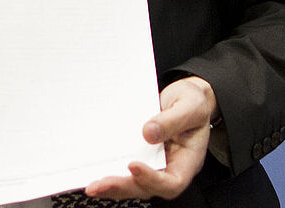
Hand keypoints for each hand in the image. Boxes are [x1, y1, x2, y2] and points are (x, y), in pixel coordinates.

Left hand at [84, 76, 217, 200]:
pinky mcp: (140, 155)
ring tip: (92, 185)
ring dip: (112, 186)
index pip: (172, 182)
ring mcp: (153, 164)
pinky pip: (125, 170)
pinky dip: (110, 172)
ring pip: (133, 184)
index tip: (133, 165)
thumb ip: (172, 120)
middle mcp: (169, 167)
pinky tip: (93, 170)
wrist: (184, 96)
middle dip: (123, 187)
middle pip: (147, 188)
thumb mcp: (190, 105)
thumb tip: (148, 133)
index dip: (152, 179)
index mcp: (188, 161)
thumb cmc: (192, 102)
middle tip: (100, 185)